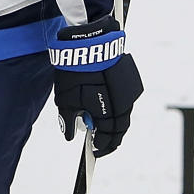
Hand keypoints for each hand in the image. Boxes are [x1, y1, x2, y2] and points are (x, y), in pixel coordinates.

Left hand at [50, 16, 142, 155]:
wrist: (90, 42)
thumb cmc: (75, 71)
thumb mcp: (64, 99)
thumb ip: (68, 120)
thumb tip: (69, 135)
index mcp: (108, 112)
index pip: (108, 137)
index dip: (101, 146)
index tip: (94, 150)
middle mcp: (122, 104)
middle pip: (120, 129)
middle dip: (110, 138)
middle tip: (101, 143)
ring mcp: (128, 92)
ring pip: (124, 115)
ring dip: (114, 123)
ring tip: (101, 127)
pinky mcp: (128, 81)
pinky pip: (125, 101)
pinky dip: (117, 109)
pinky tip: (106, 109)